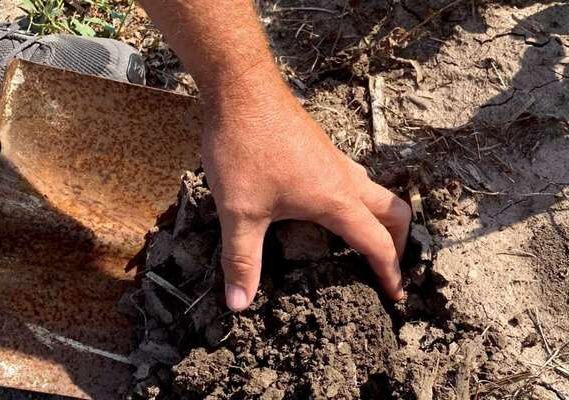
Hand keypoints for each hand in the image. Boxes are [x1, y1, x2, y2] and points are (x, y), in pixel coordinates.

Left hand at [202, 79, 411, 311]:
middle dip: (399, 241)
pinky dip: (358, 198)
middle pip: (394, 211)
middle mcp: (345, 179)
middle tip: (386, 264)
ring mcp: (334, 159)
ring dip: (380, 217)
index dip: (389, 272)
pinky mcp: (320, 147)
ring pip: (376, 190)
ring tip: (363, 239)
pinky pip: (354, 177)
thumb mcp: (240, 211)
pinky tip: (327, 204)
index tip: (395, 296)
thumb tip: (238, 304)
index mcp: (336, 200)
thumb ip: (242, 260)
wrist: (241, 90)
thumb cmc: (244, 148)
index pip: (377, 243)